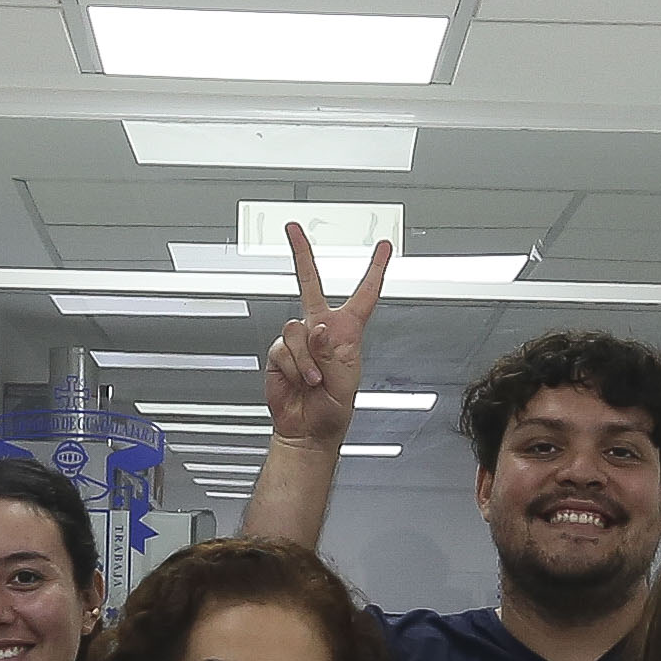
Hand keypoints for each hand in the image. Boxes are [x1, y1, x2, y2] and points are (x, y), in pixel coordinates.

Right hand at [259, 223, 393, 446]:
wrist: (307, 429)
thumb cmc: (333, 409)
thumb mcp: (344, 380)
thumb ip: (330, 351)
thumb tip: (316, 328)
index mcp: (347, 332)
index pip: (364, 294)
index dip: (375, 270)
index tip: (383, 247)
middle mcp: (321, 329)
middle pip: (309, 284)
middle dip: (301, 255)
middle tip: (293, 230)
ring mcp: (298, 339)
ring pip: (295, 329)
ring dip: (305, 358)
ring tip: (313, 379)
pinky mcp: (278, 352)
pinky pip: (282, 349)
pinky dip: (293, 367)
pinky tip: (300, 380)